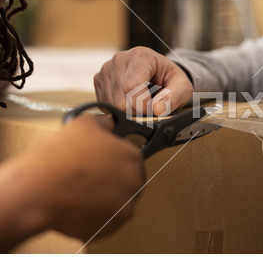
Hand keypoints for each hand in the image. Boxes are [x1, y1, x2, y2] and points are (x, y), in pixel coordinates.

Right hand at [0, 114, 144, 248]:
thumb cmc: (59, 158)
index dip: (114, 161)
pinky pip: (105, 222)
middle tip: (90, 178)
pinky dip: (94, 216)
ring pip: (118, 203)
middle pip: (128, 182)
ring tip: (80, 192)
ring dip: (104, 199)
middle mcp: (134, 184)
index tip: (103, 164)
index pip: (132, 159)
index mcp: (133, 157)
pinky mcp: (109, 228)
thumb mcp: (84, 123)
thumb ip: (103, 122)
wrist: (38, 189)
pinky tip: (77, 206)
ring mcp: (124, 208)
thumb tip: (108, 123)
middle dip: (112, 181)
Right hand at [94, 47, 193, 115]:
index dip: (143, 106)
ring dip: (128, 111)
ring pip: (111, 105)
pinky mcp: (98, 80)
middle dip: (137, 111)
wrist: (159, 73)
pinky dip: (118, 109)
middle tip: (150, 106)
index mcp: (141, 56)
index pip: (132, 87)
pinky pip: (105, 105)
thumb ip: (174, 98)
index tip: (154, 111)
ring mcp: (106, 69)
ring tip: (141, 101)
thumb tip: (157, 110)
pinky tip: (129, 100)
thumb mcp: (182, 87)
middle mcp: (119, 59)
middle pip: (120, 100)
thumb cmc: (170, 79)